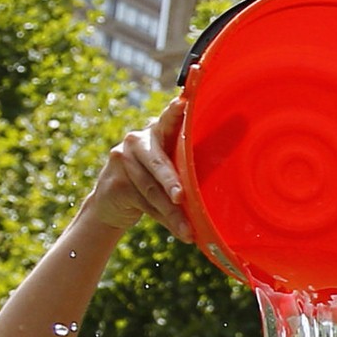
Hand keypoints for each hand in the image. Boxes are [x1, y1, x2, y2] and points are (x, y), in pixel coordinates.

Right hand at [85, 97, 192, 242]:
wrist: (113, 202)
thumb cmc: (154, 182)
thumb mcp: (169, 169)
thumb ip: (185, 168)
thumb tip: (223, 185)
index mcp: (155, 132)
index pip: (167, 121)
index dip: (173, 113)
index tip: (181, 104)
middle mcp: (136, 141)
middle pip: (157, 162)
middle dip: (170, 180)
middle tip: (179, 195)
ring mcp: (122, 160)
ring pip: (152, 190)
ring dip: (173, 213)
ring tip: (188, 231)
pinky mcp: (114, 182)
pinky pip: (145, 204)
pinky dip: (165, 220)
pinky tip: (180, 232)